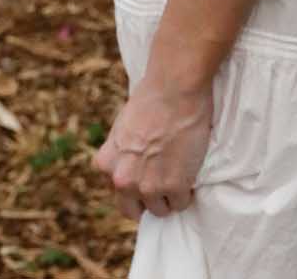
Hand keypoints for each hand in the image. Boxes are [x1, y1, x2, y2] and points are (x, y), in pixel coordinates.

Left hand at [93, 73, 212, 218]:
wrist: (175, 87)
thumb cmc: (152, 96)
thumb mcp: (123, 125)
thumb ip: (123, 151)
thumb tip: (133, 164)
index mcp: (106, 163)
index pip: (116, 191)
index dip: (133, 183)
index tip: (144, 175)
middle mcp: (123, 180)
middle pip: (133, 210)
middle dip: (146, 199)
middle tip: (162, 182)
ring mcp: (149, 186)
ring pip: (160, 210)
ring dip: (168, 195)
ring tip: (179, 173)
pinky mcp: (175, 187)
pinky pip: (181, 203)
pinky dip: (187, 192)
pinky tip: (190, 172)